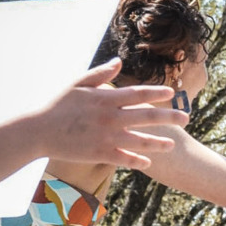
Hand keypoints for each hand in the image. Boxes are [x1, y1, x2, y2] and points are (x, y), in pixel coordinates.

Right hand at [34, 63, 189, 168]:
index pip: (137, 94)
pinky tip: (149, 162)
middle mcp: (109, 118)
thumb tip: (119, 62)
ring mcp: (106, 137)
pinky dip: (138, 161)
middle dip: (169, 117)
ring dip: (158, 143)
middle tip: (187, 118)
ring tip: (173, 144)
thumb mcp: (77, 84)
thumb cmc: (58, 105)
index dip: (157, 93)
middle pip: (146, 117)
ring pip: (140, 141)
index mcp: (105, 99)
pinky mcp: (100, 154)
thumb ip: (100, 74)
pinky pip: (125, 159)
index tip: (173, 93)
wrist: (38, 131)